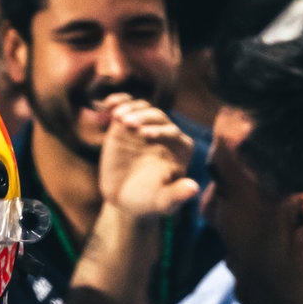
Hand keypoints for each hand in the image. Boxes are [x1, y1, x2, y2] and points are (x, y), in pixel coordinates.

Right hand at [96, 95, 199, 220]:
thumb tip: (193, 189)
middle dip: (143, 117)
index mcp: (180, 148)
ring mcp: (144, 126)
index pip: (173, 132)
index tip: (144, 135)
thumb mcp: (163, 202)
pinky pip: (125, 106)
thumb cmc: (148, 201)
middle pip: (156, 116)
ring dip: (130, 109)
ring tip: (117, 118)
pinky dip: (118, 101)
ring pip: (141, 108)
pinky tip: (109, 104)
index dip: (160, 131)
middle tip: (128, 124)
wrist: (123, 199)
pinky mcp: (126, 124)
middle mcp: (164, 133)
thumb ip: (177, 195)